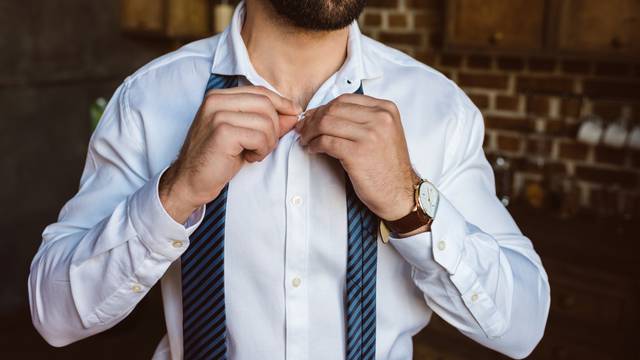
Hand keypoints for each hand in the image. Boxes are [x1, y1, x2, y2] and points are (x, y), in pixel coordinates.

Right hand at [160, 85, 301, 222]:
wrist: (191, 181)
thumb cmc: (217, 158)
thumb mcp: (244, 135)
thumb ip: (267, 121)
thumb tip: (294, 113)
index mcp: (219, 96)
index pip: (260, 91)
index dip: (281, 103)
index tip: (294, 114)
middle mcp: (216, 100)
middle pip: (266, 104)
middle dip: (274, 127)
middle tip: (263, 146)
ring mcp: (218, 115)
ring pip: (266, 121)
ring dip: (268, 142)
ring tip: (254, 153)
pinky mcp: (222, 132)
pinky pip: (260, 137)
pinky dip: (261, 150)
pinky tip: (249, 157)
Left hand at [296, 94, 417, 220]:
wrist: (399, 193)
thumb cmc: (387, 166)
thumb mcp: (384, 133)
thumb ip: (363, 118)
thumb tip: (324, 112)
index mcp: (386, 109)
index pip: (345, 100)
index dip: (323, 108)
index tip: (312, 117)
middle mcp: (380, 118)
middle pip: (333, 109)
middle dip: (313, 118)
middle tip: (303, 129)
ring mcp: (370, 135)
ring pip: (326, 123)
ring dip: (310, 132)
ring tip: (306, 140)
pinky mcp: (357, 153)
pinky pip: (326, 142)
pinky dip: (314, 145)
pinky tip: (312, 149)